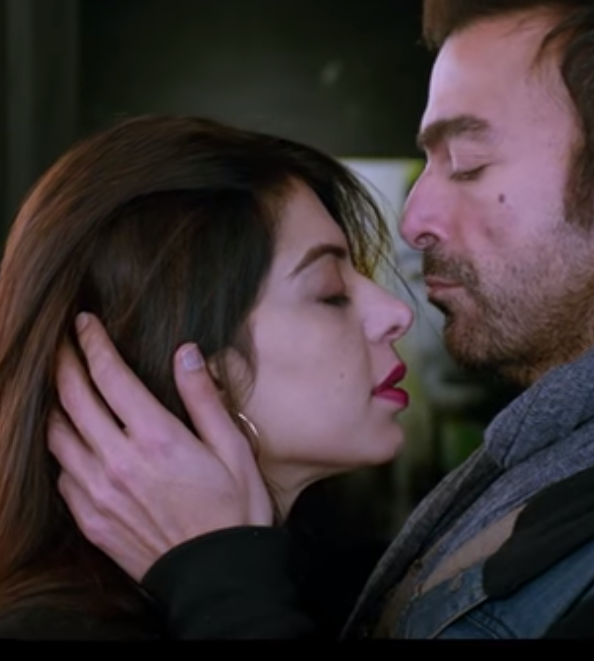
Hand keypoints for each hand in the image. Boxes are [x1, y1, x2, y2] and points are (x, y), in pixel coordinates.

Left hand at [47, 312, 273, 582]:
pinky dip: (61, 448)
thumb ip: (204, 398)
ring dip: (55, 404)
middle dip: (65, 363)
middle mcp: (118, 461)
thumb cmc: (235, 508)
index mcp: (157, 438)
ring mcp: (99, 493)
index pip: (110, 376)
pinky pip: (62, 474)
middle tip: (63, 342)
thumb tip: (186, 353)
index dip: (93, 343)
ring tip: (62, 386)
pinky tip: (72, 440)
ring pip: (57, 436)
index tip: (84, 322)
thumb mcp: (233, 447)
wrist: (218, 574)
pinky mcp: (91, 520)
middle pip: (74, 399)